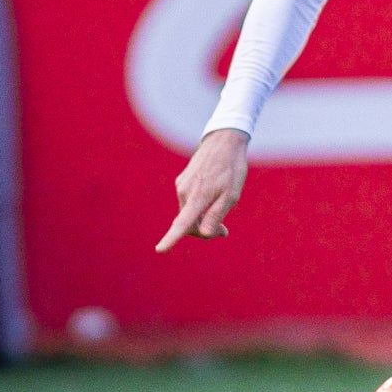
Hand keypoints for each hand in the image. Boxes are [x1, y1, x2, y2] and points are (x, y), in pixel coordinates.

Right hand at [157, 128, 249, 250]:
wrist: (224, 141)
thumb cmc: (231, 169)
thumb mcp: (231, 194)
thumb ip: (216, 215)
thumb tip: (204, 234)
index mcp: (197, 197)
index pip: (182, 223)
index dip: (171, 239)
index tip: (160, 250)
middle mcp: (184, 192)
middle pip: (189, 223)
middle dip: (204, 231)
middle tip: (224, 231)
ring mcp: (181, 185)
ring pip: (189, 212)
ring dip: (202, 217)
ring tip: (223, 206)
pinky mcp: (182, 181)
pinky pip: (189, 201)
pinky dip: (199, 206)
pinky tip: (214, 194)